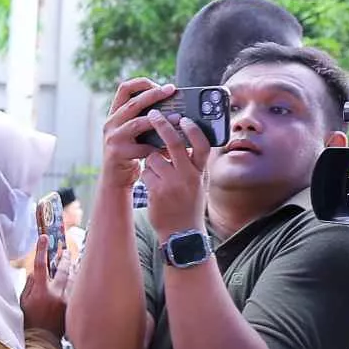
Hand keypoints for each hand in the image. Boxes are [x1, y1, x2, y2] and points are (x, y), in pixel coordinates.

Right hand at [20, 235, 66, 338]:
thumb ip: (29, 285)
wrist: (42, 342)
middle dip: (64, 258)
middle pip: (63, 269)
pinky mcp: (73, 307)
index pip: (40, 265)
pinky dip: (76, 282)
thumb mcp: (22, 302)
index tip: (43, 237)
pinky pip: (76, 290)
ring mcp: (67, 301)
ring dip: (72, 269)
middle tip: (65, 250)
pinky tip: (77, 278)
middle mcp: (56, 294)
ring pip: (73, 278)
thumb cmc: (29, 323)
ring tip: (72, 261)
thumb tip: (36, 272)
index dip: (41, 250)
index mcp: (41, 292)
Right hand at [99, 78, 178, 186]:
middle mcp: (111, 123)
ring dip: (159, 120)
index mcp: (115, 114)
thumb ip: (146, 119)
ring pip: (137, 123)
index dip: (143, 83)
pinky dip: (158, 147)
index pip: (124, 89)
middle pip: (133, 102)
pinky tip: (170, 148)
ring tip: (177, 118)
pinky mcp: (118, 153)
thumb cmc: (131, 153)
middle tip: (172, 90)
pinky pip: (142, 147)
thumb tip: (176, 109)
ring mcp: (113, 138)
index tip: (162, 85)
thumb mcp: (134, 132)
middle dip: (154, 94)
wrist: (115, 179)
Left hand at [141, 111, 211, 241]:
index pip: (202, 145)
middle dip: (162, 126)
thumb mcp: (197, 184)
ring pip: (154, 158)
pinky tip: (153, 186)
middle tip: (152, 114)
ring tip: (158, 175)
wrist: (182, 234)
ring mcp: (172, 183)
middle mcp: (188, 176)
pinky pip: (146, 173)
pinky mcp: (157, 191)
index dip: (193, 129)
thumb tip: (182, 141)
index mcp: (200, 172)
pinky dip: (146, 175)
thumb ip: (191, 164)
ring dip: (151, 161)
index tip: (183, 118)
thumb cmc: (189, 205)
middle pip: (174, 143)